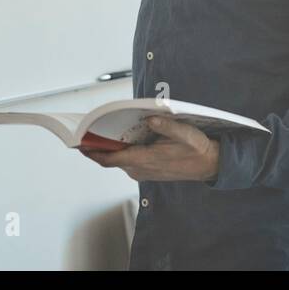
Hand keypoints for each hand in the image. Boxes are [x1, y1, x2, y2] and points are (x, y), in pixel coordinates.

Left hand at [80, 117, 220, 181]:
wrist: (208, 164)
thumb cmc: (196, 148)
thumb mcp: (185, 133)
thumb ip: (166, 125)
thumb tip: (149, 118)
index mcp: (146, 160)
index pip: (112, 159)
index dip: (93, 152)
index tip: (80, 144)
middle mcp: (141, 169)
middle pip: (111, 159)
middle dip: (96, 146)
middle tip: (84, 130)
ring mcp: (143, 171)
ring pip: (118, 160)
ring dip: (108, 148)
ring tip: (97, 131)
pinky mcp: (146, 170)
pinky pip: (126, 161)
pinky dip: (119, 151)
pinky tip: (119, 137)